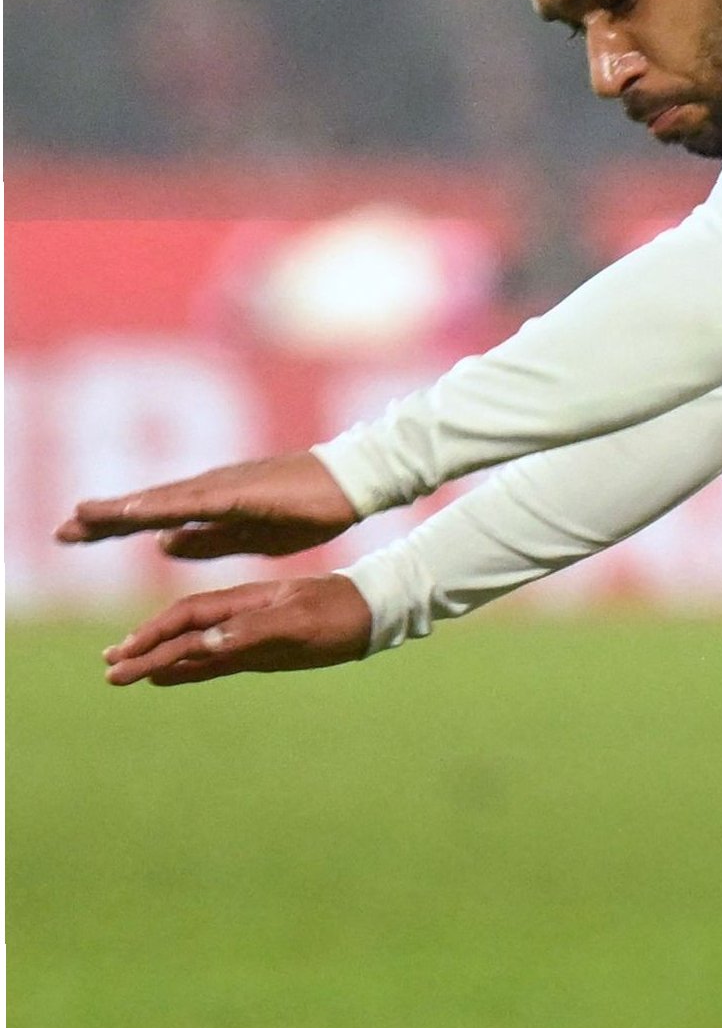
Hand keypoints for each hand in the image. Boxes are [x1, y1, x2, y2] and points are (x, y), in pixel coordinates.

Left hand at [57, 451, 357, 560]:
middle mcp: (209, 491)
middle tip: (61, 534)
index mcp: (211, 505)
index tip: (74, 537)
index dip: (113, 526)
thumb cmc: (310, 508)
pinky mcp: (243, 491)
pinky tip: (137, 512)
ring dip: (121, 510)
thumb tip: (163, 545)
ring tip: (83, 519)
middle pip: (146, 507)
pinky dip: (163, 506)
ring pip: (162, 501)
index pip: (152, 517)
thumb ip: (209, 540)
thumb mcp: (251, 536)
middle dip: (103, 521)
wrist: (354, 482)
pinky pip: (195, 502)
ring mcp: (224, 487)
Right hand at [102, 573, 371, 686]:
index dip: (155, 634)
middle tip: (109, 671)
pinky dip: (188, 670)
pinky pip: (216, 662)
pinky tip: (164, 678)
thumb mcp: (300, 622)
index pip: (188, 617)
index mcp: (244, 601)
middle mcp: (239, 616)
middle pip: (182, 632)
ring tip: (123, 673)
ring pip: (193, 649)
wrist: (375, 613)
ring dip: (158, 660)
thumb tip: (204, 642)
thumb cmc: (341, 613)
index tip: (125, 653)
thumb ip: (253, 630)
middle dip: (144, 650)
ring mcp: (248, 634)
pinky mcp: (261, 652)